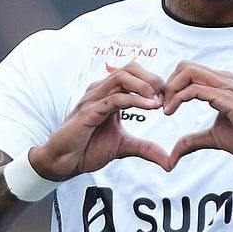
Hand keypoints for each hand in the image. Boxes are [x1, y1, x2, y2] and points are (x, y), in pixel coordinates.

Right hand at [30, 62, 170, 179]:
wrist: (64, 163)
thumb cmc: (88, 149)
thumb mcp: (124, 147)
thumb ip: (145, 148)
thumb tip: (168, 161)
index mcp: (109, 94)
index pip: (134, 74)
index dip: (154, 82)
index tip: (168, 99)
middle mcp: (100, 91)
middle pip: (130, 68)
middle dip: (152, 78)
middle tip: (166, 95)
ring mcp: (93, 99)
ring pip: (122, 78)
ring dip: (145, 86)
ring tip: (158, 100)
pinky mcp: (89, 111)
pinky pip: (115, 98)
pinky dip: (135, 100)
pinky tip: (150, 107)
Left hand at [163, 60, 232, 168]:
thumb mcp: (213, 138)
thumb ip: (192, 141)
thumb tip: (173, 154)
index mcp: (221, 84)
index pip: (188, 70)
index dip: (171, 85)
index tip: (163, 105)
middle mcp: (223, 80)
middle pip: (185, 65)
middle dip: (167, 84)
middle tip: (162, 105)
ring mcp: (226, 86)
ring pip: (188, 72)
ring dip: (170, 89)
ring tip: (165, 109)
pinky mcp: (228, 98)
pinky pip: (196, 89)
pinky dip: (178, 98)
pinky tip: (171, 112)